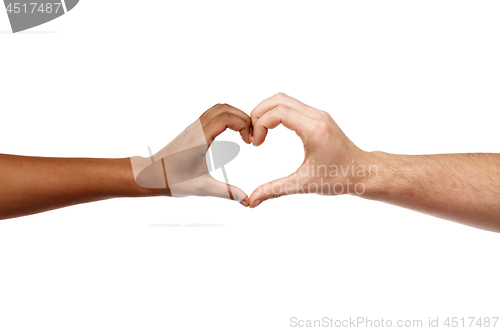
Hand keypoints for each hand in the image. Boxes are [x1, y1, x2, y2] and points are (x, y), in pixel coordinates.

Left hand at [131, 104, 251, 206]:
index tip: (249, 141)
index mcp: (200, 139)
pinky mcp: (193, 130)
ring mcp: (194, 127)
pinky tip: (231, 134)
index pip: (226, 117)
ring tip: (244, 134)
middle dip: (243, 118)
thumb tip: (246, 201)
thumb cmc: (172, 181)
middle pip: (225, 108)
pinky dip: (227, 118)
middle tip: (251, 136)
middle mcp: (196, 128)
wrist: (150, 175)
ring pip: (218, 108)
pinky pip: (212, 114)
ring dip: (235, 116)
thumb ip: (226, 193)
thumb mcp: (203, 188)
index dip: (243, 125)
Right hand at [249, 93, 367, 207]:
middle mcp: (317, 116)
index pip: (278, 112)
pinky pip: (292, 105)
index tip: (256, 144)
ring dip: (267, 111)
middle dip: (259, 113)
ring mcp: (318, 114)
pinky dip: (276, 113)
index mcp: (314, 130)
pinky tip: (271, 129)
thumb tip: (252, 201)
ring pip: (284, 99)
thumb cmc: (338, 178)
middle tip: (253, 135)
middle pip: (278, 99)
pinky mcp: (318, 117)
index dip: (260, 124)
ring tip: (259, 132)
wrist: (362, 172)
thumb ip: (275, 190)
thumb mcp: (303, 185)